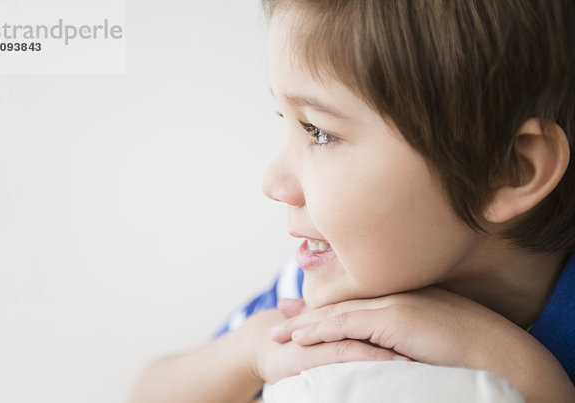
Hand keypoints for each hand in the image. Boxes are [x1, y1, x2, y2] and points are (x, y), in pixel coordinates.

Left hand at [270, 287, 574, 401]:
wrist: (502, 354)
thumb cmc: (472, 351)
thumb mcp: (430, 338)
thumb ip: (401, 337)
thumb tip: (386, 350)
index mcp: (402, 300)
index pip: (355, 303)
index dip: (326, 309)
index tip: (302, 312)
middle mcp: (394, 296)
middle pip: (340, 304)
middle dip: (308, 313)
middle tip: (281, 314)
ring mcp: (394, 304)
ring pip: (338, 313)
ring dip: (306, 323)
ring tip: (280, 331)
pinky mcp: (395, 319)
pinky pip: (348, 325)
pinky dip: (321, 330)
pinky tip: (301, 336)